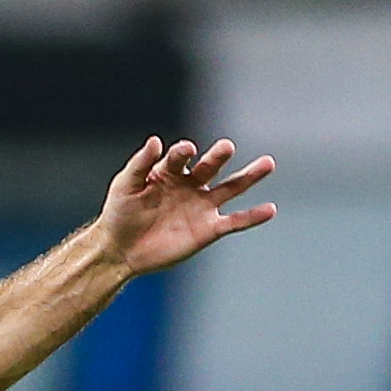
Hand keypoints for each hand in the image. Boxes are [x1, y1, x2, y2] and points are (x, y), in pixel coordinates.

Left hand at [94, 137, 277, 276]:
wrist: (120, 250)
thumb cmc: (119, 214)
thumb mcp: (125, 186)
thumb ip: (140, 164)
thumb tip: (156, 140)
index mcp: (170, 171)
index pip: (180, 156)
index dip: (182, 152)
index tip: (185, 149)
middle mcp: (191, 184)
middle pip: (210, 166)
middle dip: (218, 156)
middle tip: (226, 147)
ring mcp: (202, 206)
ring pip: (231, 188)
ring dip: (249, 176)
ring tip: (268, 163)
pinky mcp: (208, 229)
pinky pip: (235, 221)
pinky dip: (252, 216)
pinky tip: (270, 209)